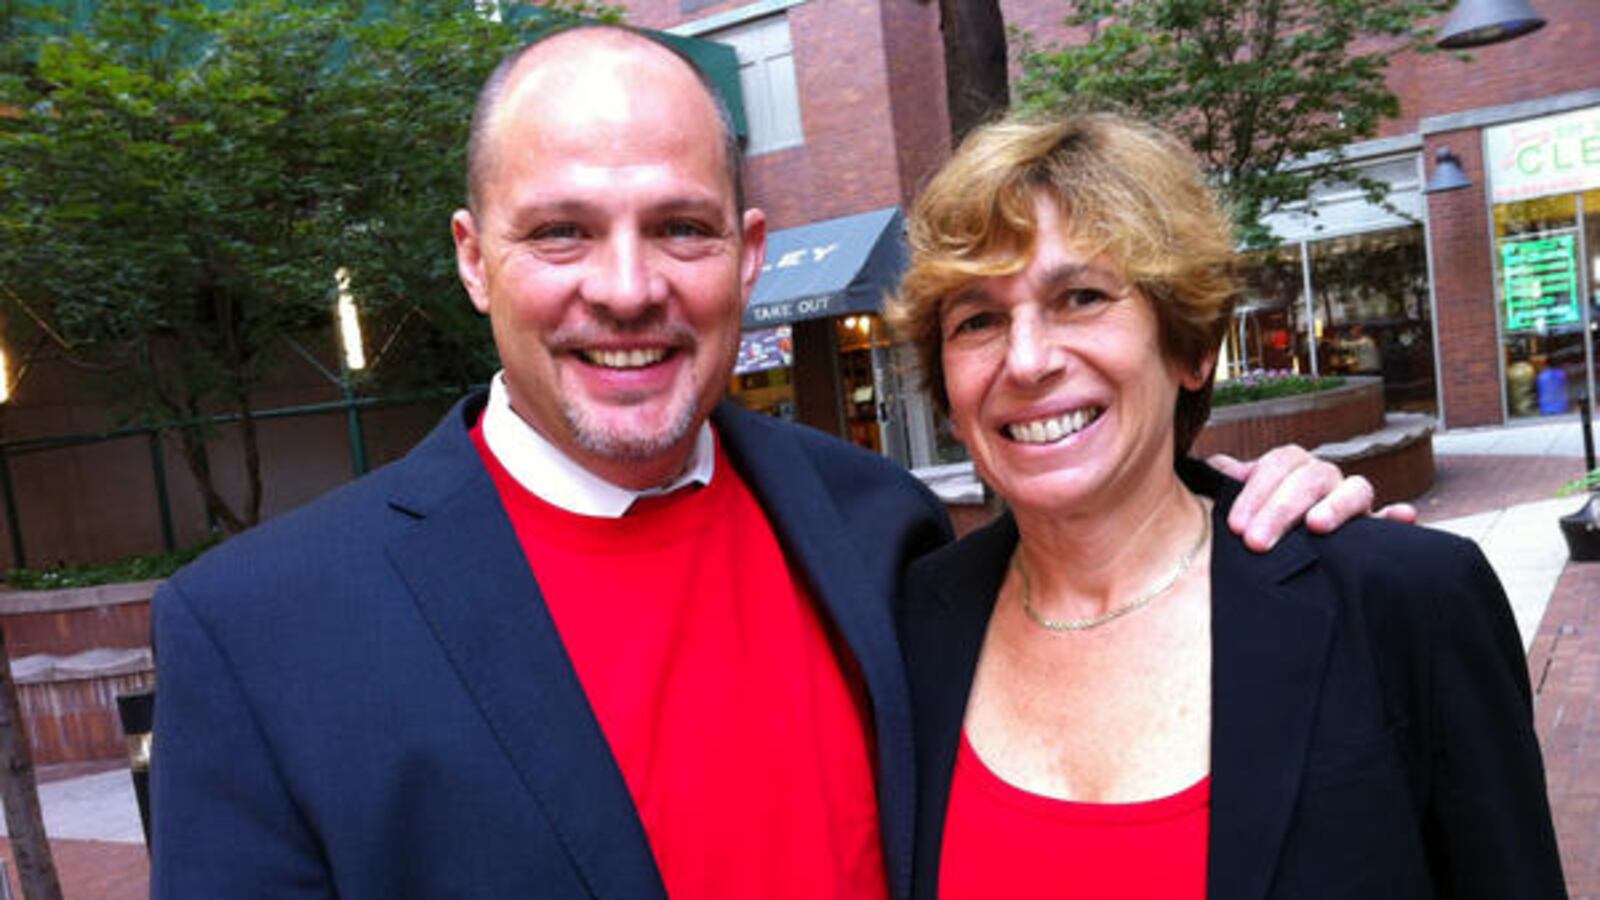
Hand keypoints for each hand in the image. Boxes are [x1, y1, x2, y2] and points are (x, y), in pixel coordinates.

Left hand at [1208, 446, 1415, 550]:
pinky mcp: (1375, 529)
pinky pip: (1391, 519)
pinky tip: (1401, 517)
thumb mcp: (1240, 503)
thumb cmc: (1258, 521)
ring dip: (1336, 505)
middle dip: (1281, 509)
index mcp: (1292, 467)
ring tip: (1317, 526)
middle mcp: (1324, 478)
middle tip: (1257, 543)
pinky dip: (1396, 517)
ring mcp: (1352, 501)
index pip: (1277, 464)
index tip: (1236, 527)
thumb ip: (1228, 483)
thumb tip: (1213, 465)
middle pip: (1310, 477)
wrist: (1282, 548)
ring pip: (1354, 488)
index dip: (1256, 492)